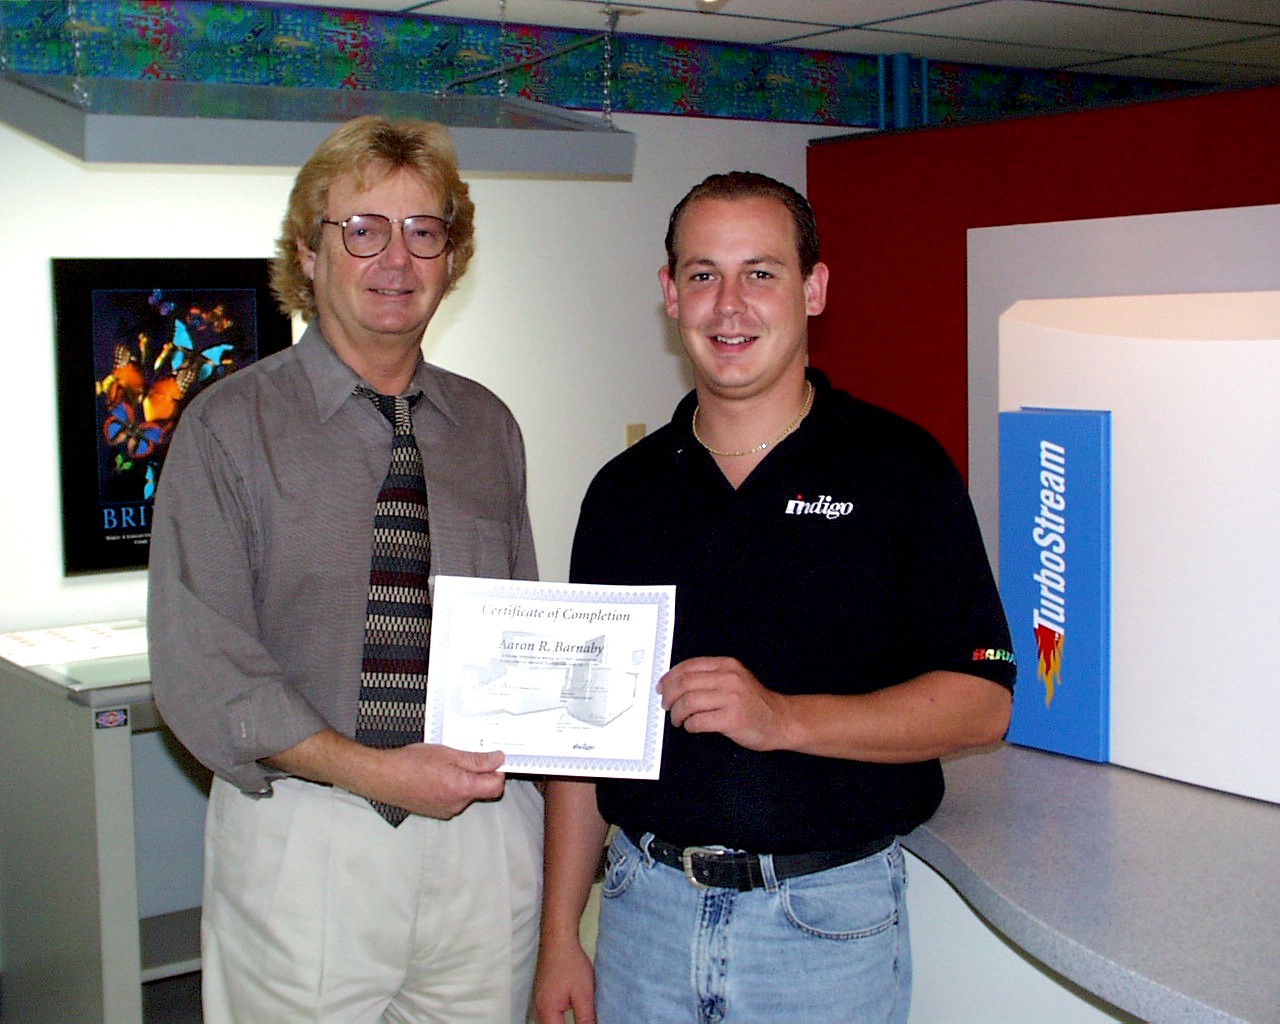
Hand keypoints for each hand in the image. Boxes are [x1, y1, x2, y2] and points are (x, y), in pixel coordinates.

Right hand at [372, 743, 506, 819]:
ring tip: (445, 765)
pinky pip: (454, 799)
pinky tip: (437, 775)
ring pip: (467, 794)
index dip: (498, 772)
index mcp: (462, 789)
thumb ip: (476, 760)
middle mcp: (457, 804)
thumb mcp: (448, 753)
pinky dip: (451, 787)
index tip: (493, 759)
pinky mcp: (437, 812)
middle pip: (482, 790)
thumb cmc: (411, 763)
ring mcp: (446, 810)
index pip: (496, 787)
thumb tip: (498, 759)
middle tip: (464, 757)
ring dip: (464, 780)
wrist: (384, 778)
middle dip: (479, 774)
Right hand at [532, 937, 596, 1023]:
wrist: (558, 940)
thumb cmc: (570, 962)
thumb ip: (586, 1020)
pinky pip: (550, 1017)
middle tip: (585, 1019)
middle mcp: (539, 1010)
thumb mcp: (584, 994)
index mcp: (548, 1012)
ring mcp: (539, 1004)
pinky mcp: (542, 998)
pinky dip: (560, 1020)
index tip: (585, 1023)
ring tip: (582, 1018)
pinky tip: (573, 1015)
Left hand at [658, 656, 789, 750]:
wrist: (780, 720)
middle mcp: (729, 678)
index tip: (662, 687)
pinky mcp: (732, 719)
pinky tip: (692, 727)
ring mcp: (731, 698)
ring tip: (678, 720)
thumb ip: (710, 677)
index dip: (670, 677)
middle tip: (666, 706)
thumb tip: (675, 683)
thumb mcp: (734, 679)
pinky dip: (690, 725)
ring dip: (677, 713)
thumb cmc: (754, 703)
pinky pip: (698, 721)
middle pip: (685, 683)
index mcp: (727, 665)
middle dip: (669, 696)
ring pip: (688, 702)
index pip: (689, 666)